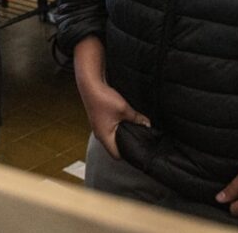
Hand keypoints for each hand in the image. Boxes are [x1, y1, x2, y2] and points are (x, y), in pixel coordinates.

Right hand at [72, 36, 148, 159]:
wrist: (90, 83)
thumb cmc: (103, 98)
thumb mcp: (124, 109)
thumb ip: (137, 119)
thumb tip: (147, 124)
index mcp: (104, 136)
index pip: (116, 155)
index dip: (128, 155)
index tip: (138, 151)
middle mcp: (100, 133)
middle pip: (115, 146)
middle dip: (127, 144)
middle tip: (139, 141)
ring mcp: (99, 126)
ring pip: (113, 136)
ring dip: (123, 134)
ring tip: (134, 130)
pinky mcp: (100, 118)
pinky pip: (110, 128)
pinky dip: (118, 126)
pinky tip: (126, 120)